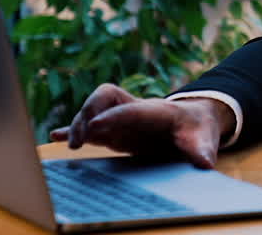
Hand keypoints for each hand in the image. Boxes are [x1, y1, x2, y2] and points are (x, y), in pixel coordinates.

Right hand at [48, 83, 233, 168]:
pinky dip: (72, 129)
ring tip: (73, 145)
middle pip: (104, 98)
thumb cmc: (198, 128)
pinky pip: (90, 126)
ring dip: (80, 123)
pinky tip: (55, 136)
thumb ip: (203, 150)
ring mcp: (122, 118)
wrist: (194, 121)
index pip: (130, 109)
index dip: (112, 117)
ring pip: (94, 110)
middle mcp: (134, 109)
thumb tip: (205, 162)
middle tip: (82, 140)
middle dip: (89, 113)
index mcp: (156, 110)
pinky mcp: (115, 130)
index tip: (95, 128)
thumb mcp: (204, 139)